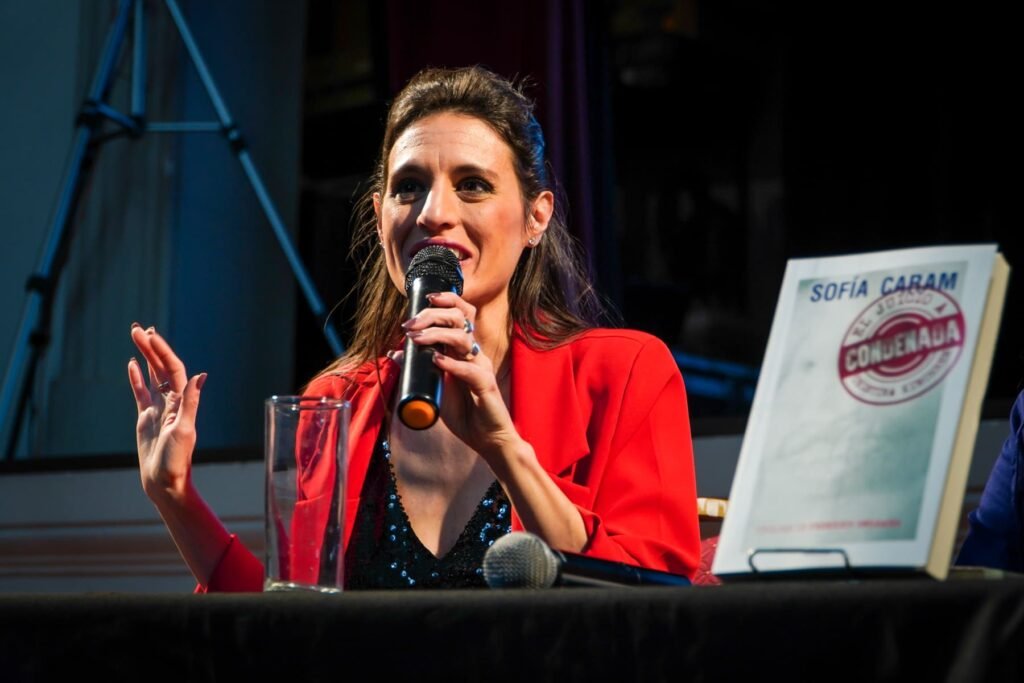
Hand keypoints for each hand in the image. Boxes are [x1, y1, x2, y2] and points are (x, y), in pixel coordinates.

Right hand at [127, 323, 206, 502]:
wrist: (164, 482)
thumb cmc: (176, 460)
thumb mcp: (184, 430)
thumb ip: (191, 402)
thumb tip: (200, 376)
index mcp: (181, 402)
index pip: (172, 369)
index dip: (162, 351)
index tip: (150, 335)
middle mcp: (172, 401)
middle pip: (161, 367)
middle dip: (151, 347)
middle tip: (137, 328)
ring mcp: (158, 408)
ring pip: (151, 375)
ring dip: (144, 356)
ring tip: (136, 336)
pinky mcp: (146, 418)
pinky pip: (141, 392)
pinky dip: (136, 377)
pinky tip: (131, 363)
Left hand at [400, 292, 521, 460]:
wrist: (487, 440)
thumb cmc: (464, 413)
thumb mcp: (434, 387)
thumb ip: (417, 369)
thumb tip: (395, 353)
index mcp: (464, 350)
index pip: (461, 313)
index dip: (445, 300)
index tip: (422, 300)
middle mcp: (474, 353)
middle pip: (461, 318)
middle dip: (433, 314)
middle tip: (410, 324)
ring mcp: (481, 368)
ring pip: (464, 339)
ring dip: (437, 335)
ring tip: (416, 339)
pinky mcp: (485, 386)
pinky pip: (470, 370)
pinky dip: (452, 364)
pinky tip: (436, 361)